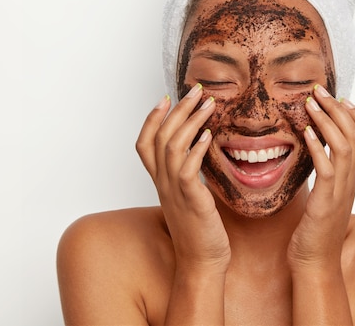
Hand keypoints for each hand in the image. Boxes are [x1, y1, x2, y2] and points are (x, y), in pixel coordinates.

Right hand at [136, 84, 230, 272]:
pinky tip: (209, 136)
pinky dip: (196, 149)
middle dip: (177, 110)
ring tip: (208, 104)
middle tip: (196, 91)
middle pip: (160, 138)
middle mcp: (162, 183)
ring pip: (172, 147)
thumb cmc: (199, 230)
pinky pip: (187, 169)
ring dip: (190, 122)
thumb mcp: (188, 197)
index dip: (152, 119)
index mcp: (160, 182)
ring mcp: (174, 191)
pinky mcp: (190, 200)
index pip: (145, 144)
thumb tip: (198, 153)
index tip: (165, 97)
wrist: (201, 262)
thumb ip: (187, 175)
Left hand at [287, 85, 354, 270]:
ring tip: (310, 103)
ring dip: (328, 120)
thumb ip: (326, 175)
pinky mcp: (326, 202)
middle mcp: (352, 182)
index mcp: (353, 180)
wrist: (315, 262)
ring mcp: (342, 192)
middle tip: (320, 91)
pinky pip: (327, 168)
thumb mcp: (325, 196)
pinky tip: (306, 132)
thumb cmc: (316, 230)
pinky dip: (318, 147)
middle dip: (340, 109)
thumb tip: (316, 154)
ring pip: (346, 146)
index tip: (342, 99)